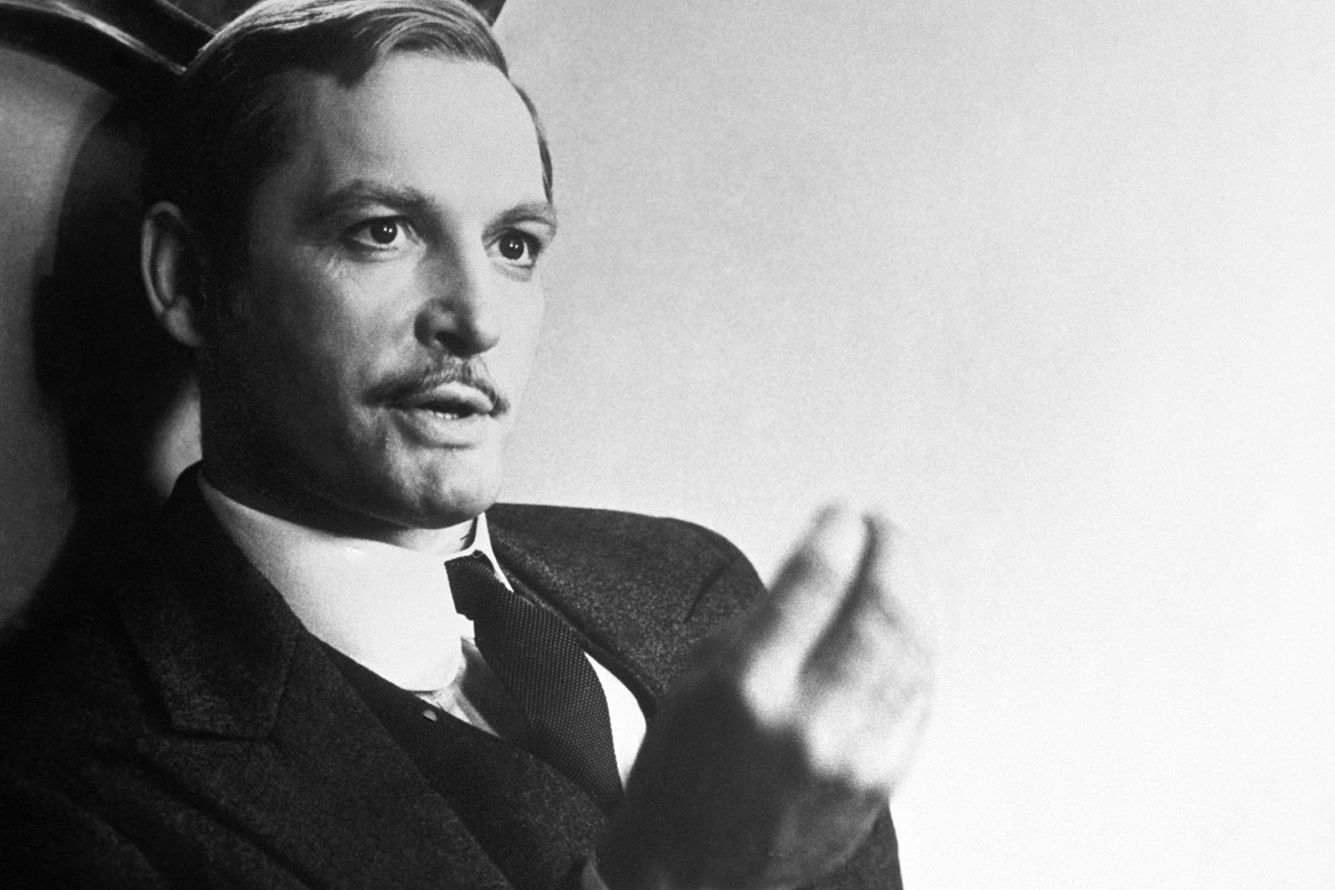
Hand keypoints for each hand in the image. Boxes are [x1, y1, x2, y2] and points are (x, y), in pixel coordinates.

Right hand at [596, 508, 932, 889]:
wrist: (689, 867)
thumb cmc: (682, 769)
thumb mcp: (698, 672)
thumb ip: (765, 616)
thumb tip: (824, 561)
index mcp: (747, 686)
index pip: (815, 583)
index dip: (838, 535)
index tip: (842, 515)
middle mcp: (806, 723)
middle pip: (879, 612)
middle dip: (890, 555)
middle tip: (885, 531)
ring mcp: (851, 756)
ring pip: (912, 653)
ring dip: (913, 595)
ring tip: (900, 567)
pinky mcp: (878, 782)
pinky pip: (917, 699)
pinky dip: (918, 651)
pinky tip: (908, 626)